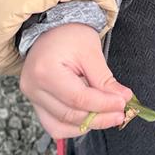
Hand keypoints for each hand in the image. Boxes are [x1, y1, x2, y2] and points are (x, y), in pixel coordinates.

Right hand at [20, 23, 132, 138]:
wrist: (52, 28)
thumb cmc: (70, 34)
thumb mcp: (91, 50)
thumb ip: (105, 78)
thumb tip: (122, 99)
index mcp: (45, 72)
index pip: (78, 98)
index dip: (103, 104)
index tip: (123, 103)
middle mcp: (33, 88)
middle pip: (70, 115)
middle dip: (99, 117)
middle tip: (120, 114)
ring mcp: (31, 98)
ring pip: (60, 126)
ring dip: (87, 125)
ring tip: (107, 116)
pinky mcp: (35, 103)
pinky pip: (53, 125)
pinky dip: (73, 126)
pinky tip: (90, 118)